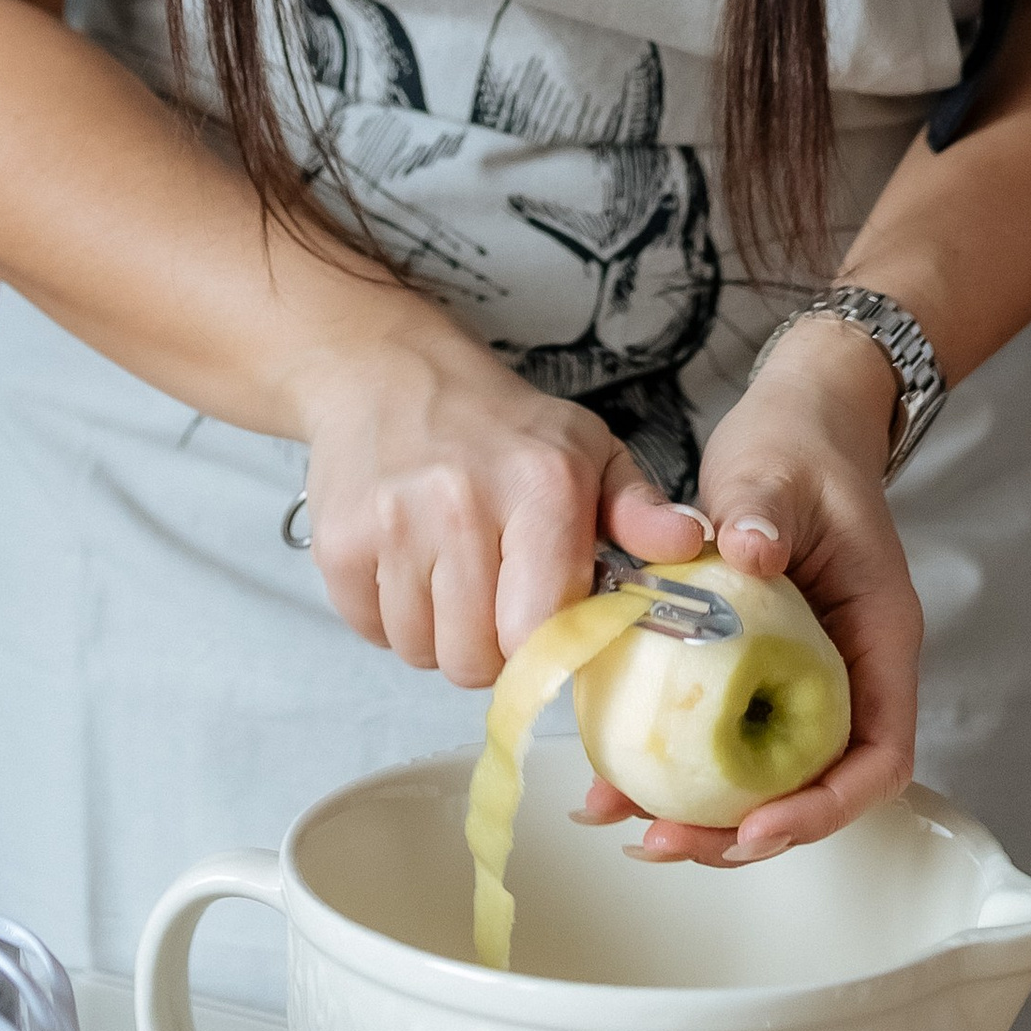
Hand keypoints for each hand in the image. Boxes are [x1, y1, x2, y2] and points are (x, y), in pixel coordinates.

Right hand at [290, 313, 707, 690]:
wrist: (383, 371)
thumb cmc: (499, 425)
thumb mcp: (586, 450)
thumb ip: (640, 508)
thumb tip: (693, 545)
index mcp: (541, 487)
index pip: (545, 628)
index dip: (549, 646)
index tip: (549, 626)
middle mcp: (464, 505)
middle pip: (478, 659)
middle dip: (492, 650)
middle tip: (495, 603)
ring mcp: (393, 526)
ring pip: (423, 653)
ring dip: (440, 636)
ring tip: (451, 578)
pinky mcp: (338, 544)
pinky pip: (373, 632)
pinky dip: (392, 618)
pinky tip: (408, 568)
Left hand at [576, 319, 921, 864]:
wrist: (797, 421)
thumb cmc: (801, 446)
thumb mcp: (781, 473)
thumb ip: (766, 512)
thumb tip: (753, 553)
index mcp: (878, 639)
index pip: (876, 757)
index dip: (823, 806)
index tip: (754, 824)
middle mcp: (846, 672)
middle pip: (812, 787)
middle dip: (741, 832)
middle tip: (660, 841)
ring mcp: (798, 674)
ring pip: (760, 774)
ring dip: (697, 811)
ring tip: (618, 819)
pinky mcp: (752, 667)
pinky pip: (719, 733)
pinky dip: (671, 761)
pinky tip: (609, 775)